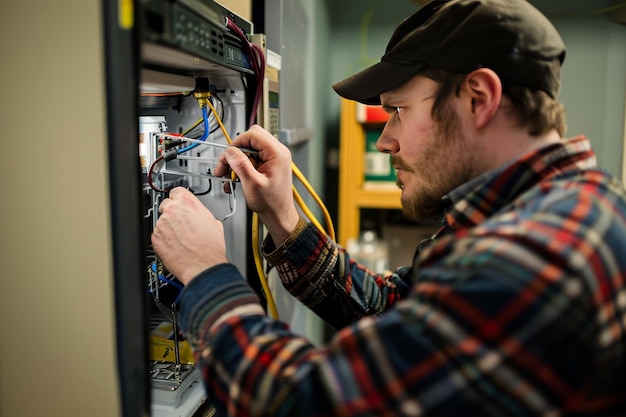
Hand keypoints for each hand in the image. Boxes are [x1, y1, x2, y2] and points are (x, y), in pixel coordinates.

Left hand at [151, 187, 227, 284]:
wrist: (203, 265)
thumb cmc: (210, 247)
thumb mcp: (213, 221)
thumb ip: (200, 213)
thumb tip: (198, 215)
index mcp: (187, 202)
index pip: (176, 191)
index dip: (178, 198)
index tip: (178, 203)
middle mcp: (172, 210)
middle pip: (166, 205)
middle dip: (172, 213)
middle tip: (181, 224)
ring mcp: (162, 224)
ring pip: (161, 221)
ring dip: (168, 227)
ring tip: (180, 238)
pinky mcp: (155, 238)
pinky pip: (157, 234)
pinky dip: (163, 239)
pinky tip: (174, 245)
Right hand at [214, 125, 299, 244]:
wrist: (278, 215)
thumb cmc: (272, 203)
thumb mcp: (253, 184)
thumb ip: (241, 165)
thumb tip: (230, 151)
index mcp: (277, 153)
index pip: (253, 134)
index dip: (237, 143)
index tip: (227, 156)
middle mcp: (277, 152)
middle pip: (250, 138)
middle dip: (234, 152)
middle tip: (224, 165)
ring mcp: (273, 158)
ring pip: (248, 148)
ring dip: (235, 161)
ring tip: (227, 175)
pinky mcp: (268, 164)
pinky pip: (250, 158)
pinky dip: (240, 167)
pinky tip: (234, 179)